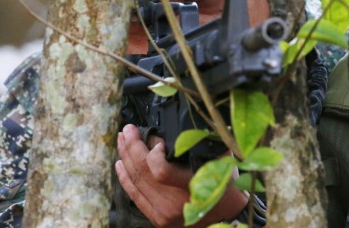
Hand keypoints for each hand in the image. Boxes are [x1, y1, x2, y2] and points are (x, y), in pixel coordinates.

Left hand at [116, 124, 247, 227]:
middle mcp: (174, 203)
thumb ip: (200, 147)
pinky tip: (120, 164)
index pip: (161, 171)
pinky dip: (125, 178)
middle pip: (143, 173)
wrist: (227, 217)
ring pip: (136, 182)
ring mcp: (163, 213)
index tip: (157, 140)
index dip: (153, 153)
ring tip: (122, 140)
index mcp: (192, 187)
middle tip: (128, 130)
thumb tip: (175, 131)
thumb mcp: (221, 163)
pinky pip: (134, 195)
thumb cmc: (227, 187)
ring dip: (126, 158)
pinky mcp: (157, 218)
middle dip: (132, 146)